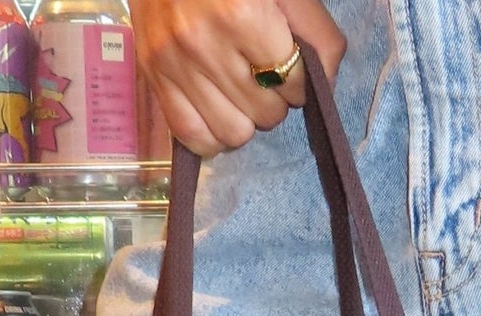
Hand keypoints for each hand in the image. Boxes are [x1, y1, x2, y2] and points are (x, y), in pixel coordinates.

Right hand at [131, 0, 344, 156]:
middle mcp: (204, 43)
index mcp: (241, 14)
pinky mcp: (154, 78)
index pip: (292, 81)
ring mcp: (174, 64)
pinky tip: (219, 112)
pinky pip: (193, 137)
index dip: (300, 80)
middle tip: (264, 75)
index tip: (289, 64)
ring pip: (233, 133)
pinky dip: (213, 135)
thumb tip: (326, 85)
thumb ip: (315, 31)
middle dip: (274, 99)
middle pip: (266, 113)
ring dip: (246, 120)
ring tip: (241, 93)